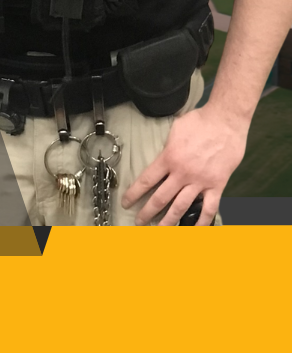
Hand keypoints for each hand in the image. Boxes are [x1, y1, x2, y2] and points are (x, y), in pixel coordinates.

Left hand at [121, 104, 246, 224]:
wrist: (225, 121)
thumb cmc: (199, 122)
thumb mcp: (174, 131)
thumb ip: (167, 148)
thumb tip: (162, 158)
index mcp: (168, 158)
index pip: (147, 180)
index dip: (134, 194)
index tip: (127, 203)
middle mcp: (182, 173)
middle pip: (161, 197)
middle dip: (148, 212)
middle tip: (139, 222)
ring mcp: (200, 181)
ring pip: (181, 206)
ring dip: (169, 221)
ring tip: (160, 231)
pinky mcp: (217, 185)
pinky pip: (209, 208)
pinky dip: (203, 221)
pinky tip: (195, 230)